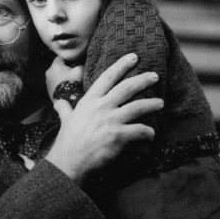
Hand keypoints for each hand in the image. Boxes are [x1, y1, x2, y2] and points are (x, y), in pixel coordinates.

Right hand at [45, 53, 162, 183]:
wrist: (69, 162)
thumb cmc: (67, 141)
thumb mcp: (65, 120)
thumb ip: (65, 109)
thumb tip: (58, 103)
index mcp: (90, 101)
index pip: (107, 77)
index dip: (121, 65)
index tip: (133, 57)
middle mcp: (101, 107)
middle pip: (127, 87)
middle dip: (143, 80)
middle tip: (154, 76)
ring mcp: (111, 121)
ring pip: (138, 106)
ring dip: (152, 104)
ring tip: (161, 103)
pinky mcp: (119, 136)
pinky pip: (140, 130)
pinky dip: (149, 132)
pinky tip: (152, 134)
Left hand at [45, 56, 83, 100]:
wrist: (67, 99)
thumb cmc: (73, 83)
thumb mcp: (80, 70)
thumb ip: (80, 64)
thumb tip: (80, 64)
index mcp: (55, 65)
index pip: (60, 58)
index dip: (68, 60)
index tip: (73, 64)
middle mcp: (48, 72)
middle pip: (57, 67)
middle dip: (64, 69)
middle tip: (72, 74)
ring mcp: (47, 82)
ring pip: (55, 76)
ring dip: (61, 77)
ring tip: (69, 82)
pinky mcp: (48, 90)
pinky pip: (54, 84)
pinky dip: (59, 85)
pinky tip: (65, 88)